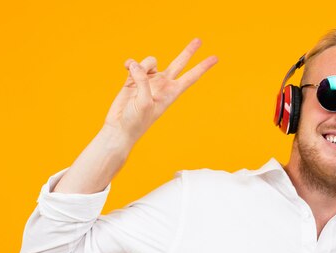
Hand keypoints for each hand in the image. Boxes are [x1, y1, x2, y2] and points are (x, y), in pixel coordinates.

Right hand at [103, 38, 217, 142]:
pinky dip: (130, 64)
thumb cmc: (136, 121)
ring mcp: (148, 81)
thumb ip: (143, 81)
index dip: (202, 67)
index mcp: (171, 93)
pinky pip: (134, 64)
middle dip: (188, 52)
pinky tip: (126, 67)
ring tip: (133, 76)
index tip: (215, 58)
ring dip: (142, 65)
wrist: (120, 128)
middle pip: (179, 64)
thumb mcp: (145, 102)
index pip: (191, 77)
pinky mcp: (133, 80)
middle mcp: (162, 85)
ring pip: (150, 61)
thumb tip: (135, 65)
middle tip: (199, 40)